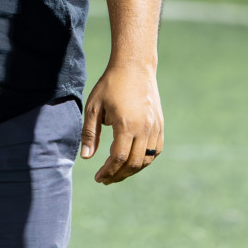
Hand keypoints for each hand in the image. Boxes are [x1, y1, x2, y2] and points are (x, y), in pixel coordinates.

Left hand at [80, 61, 163, 184]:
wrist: (134, 67)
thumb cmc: (110, 85)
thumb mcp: (93, 107)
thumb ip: (89, 134)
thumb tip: (86, 158)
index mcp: (126, 125)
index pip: (117, 158)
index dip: (107, 171)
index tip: (98, 178)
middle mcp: (144, 129)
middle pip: (133, 163)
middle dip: (119, 175)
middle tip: (106, 180)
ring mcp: (155, 127)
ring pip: (147, 160)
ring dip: (132, 170)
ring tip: (117, 174)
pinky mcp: (160, 125)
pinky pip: (155, 151)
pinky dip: (145, 160)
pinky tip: (133, 162)